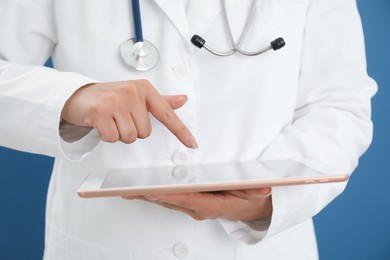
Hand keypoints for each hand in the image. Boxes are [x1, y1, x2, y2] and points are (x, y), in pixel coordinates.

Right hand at [61, 80, 197, 147]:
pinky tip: (101, 123)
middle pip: (145, 132)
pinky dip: (106, 136)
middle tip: (119, 118)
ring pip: (130, 137)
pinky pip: (113, 138)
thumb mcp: (137, 95)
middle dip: (132, 130)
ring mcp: (116, 101)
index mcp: (144, 89)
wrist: (78, 95)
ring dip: (119, 134)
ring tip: (110, 120)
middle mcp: (132, 92)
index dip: (180, 131)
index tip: (193, 143)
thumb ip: (161, 100)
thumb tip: (183, 100)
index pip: (167, 114)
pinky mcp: (100, 112)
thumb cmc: (110, 97)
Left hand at [124, 188, 271, 220]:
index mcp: (213, 205)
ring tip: (128, 190)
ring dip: (147, 196)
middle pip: (170, 200)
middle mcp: (199, 208)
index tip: (152, 191)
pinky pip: (169, 200)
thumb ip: (257, 190)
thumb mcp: (257, 192)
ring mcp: (194, 207)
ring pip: (167, 201)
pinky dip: (155, 195)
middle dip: (149, 195)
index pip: (187, 198)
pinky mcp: (190, 204)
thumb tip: (263, 188)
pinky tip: (142, 191)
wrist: (252, 209)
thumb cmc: (250, 199)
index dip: (169, 195)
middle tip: (128, 190)